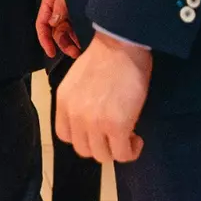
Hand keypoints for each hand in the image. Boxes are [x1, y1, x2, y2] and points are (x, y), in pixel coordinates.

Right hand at [36, 0, 82, 59]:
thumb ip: (60, 3)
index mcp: (50, 0)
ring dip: (73, 40)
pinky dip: (81, 34)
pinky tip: (88, 38)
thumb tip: (53, 22)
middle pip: (56, 30)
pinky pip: (78, 25)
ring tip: (83, 47)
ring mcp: (69, 8)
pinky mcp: (80, 9)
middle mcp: (58, 7)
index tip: (51, 53)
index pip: (42, 24)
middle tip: (76, 52)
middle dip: (64, 43)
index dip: (45, 39)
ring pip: (67, 30)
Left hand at [55, 33, 152, 164]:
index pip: (65, 135)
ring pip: (102, 156)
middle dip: (101, 145)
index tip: (97, 131)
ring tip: (129, 136)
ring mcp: (94, 122)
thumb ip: (79, 102)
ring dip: (116, 149)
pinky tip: (137, 139)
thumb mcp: (78, 81)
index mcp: (63, 102)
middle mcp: (75, 115)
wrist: (121, 45)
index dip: (83, 137)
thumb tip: (92, 120)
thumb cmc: (105, 56)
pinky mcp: (117, 126)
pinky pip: (123, 154)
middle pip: (84, 149)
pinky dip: (131, 151)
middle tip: (116, 133)